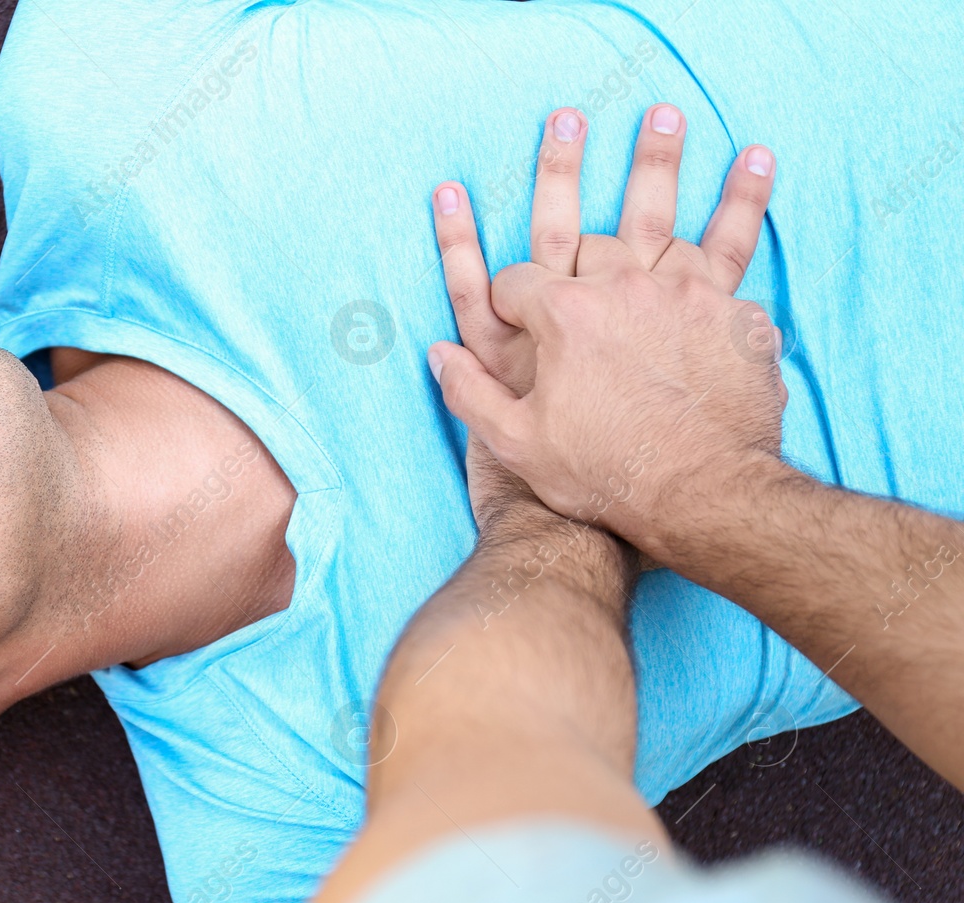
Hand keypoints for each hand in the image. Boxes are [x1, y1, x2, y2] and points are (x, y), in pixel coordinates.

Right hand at [430, 105, 783, 556]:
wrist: (701, 494)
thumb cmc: (604, 474)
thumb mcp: (515, 445)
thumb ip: (469, 394)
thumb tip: (437, 354)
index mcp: (558, 316)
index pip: (515, 283)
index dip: (505, 296)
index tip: (511, 315)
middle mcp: (617, 286)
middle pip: (582, 224)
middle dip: (562, 172)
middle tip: (562, 119)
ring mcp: (680, 290)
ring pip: (664, 213)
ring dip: (659, 159)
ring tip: (663, 117)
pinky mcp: (731, 309)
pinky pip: (735, 246)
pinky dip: (744, 201)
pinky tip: (755, 165)